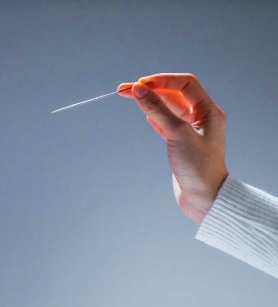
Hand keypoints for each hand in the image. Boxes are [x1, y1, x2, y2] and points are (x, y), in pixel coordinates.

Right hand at [118, 74, 228, 223]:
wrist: (204, 198)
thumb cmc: (199, 168)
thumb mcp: (177, 134)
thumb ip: (157, 110)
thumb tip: (139, 91)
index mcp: (208, 111)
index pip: (184, 84)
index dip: (161, 80)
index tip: (140, 84)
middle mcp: (200, 118)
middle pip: (172, 95)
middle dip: (150, 90)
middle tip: (125, 89)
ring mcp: (190, 132)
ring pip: (167, 109)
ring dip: (149, 102)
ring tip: (129, 97)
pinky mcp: (180, 144)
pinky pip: (165, 124)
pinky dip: (153, 117)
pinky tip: (144, 114)